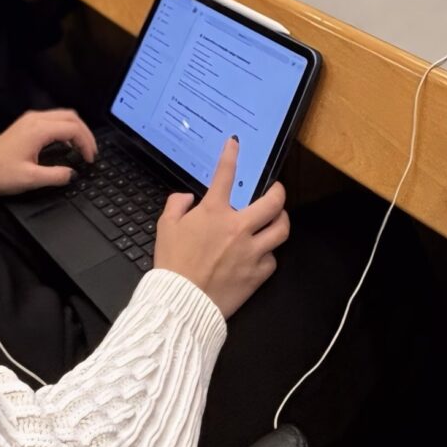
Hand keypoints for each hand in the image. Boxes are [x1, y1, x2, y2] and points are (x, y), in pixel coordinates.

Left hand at [0, 109, 97, 196]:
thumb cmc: (0, 173)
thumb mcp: (31, 179)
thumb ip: (56, 176)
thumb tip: (73, 174)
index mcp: (39, 129)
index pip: (74, 129)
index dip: (87, 143)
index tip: (90, 160)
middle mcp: (36, 119)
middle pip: (72, 117)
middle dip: (85, 134)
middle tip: (91, 152)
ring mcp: (30, 119)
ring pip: (63, 116)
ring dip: (76, 130)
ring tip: (82, 148)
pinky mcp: (27, 124)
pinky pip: (54, 119)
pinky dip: (65, 129)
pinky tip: (67, 144)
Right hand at [154, 139, 288, 318]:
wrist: (182, 302)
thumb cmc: (173, 264)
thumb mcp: (165, 228)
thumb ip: (176, 205)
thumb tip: (187, 198)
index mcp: (214, 212)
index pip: (225, 175)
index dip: (230, 156)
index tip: (235, 145)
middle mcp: (238, 227)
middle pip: (273, 202)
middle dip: (278, 191)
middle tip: (276, 190)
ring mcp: (252, 251)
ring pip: (282, 229)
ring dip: (281, 221)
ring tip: (277, 219)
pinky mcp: (258, 274)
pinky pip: (272, 259)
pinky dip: (268, 255)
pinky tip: (261, 255)